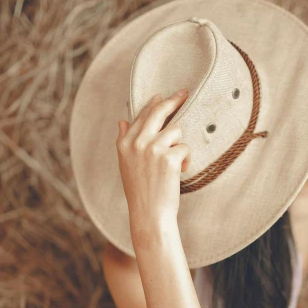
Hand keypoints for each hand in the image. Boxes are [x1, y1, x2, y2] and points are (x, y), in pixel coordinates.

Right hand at [117, 89, 190, 233]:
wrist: (148, 214)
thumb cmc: (140, 191)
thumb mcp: (126, 164)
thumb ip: (125, 140)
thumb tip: (122, 120)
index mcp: (124, 143)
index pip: (141, 116)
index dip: (153, 104)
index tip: (162, 95)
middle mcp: (136, 142)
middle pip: (158, 112)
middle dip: (173, 100)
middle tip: (184, 93)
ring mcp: (152, 148)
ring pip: (176, 130)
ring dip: (179, 145)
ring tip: (174, 164)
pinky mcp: (168, 158)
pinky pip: (185, 148)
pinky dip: (186, 160)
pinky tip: (179, 172)